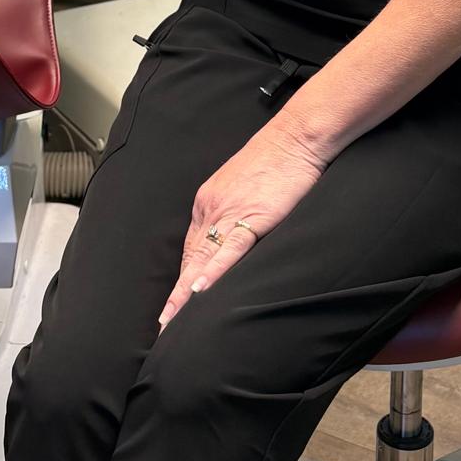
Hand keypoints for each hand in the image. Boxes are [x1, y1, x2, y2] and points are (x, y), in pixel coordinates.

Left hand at [157, 125, 326, 330]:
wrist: (296, 137)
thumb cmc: (277, 160)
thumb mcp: (246, 186)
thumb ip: (236, 211)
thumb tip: (236, 233)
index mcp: (209, 201)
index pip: (192, 248)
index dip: (184, 278)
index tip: (175, 303)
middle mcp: (211, 208)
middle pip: (191, 258)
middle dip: (177, 294)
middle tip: (164, 323)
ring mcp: (228, 212)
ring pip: (202, 259)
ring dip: (186, 293)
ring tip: (173, 320)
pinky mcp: (252, 216)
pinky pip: (229, 249)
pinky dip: (214, 272)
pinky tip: (200, 291)